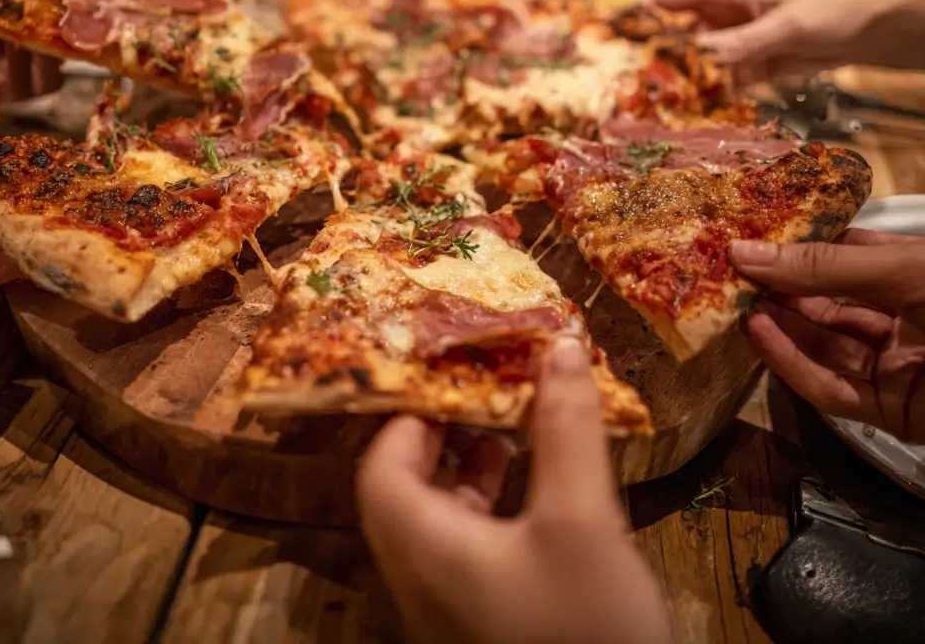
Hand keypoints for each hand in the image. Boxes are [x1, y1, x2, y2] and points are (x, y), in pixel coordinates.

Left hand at [356, 337, 672, 643]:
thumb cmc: (581, 630)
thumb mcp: (581, 521)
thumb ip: (566, 430)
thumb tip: (561, 346)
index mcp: (420, 545)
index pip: (381, 465)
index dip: (409, 413)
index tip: (454, 373)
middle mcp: (422, 576)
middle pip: (409, 486)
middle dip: (449, 430)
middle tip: (489, 389)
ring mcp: (453, 607)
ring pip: (445, 517)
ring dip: (476, 465)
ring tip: (520, 425)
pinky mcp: (487, 625)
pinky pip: (475, 547)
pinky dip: (500, 505)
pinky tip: (545, 488)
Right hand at [647, 0, 914, 84]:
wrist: (873, 31)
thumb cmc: (834, 10)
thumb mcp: (787, 24)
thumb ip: (743, 42)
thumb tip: (701, 57)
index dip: (643, 10)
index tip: (615, 29)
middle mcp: (725, 15)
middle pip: (678, 29)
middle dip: (655, 49)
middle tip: (628, 74)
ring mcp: (737, 41)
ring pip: (697, 58)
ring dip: (681, 76)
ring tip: (653, 99)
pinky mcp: (751, 65)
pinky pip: (721, 79)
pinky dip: (709, 93)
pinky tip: (693, 110)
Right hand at [733, 230, 924, 442]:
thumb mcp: (907, 270)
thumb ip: (826, 265)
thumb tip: (745, 251)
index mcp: (912, 274)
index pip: (838, 254)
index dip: (790, 247)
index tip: (741, 238)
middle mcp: (901, 318)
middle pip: (822, 303)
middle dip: (774, 288)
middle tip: (721, 273)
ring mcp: (896, 368)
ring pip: (821, 346)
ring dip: (776, 327)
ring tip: (734, 303)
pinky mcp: (892, 413)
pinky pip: (833, 390)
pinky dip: (793, 366)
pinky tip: (761, 338)